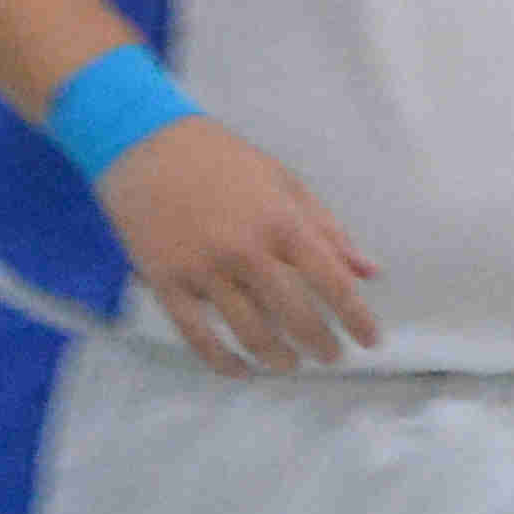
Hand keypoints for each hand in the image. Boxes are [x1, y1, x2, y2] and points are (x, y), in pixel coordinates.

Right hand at [98, 110, 376, 368]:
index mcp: (281, 223)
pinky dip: (222, 361)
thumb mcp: (283, 181)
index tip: (370, 341)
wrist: (142, 143)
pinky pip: (197, 335)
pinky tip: (240, 369)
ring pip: (249, 333)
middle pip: (295, 317)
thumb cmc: (220, 159)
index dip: (357, 318)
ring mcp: (203, 269)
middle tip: (330, 356)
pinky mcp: (165, 282)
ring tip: (289, 363)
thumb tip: (368, 272)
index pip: (332, 283)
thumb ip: (327, 229)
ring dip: (277, 358)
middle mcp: (245, 251)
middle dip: (321, 345)